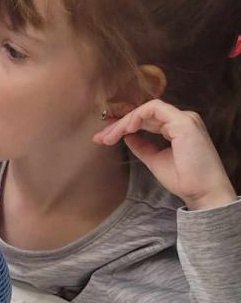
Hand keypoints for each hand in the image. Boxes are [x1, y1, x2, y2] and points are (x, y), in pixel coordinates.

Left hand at [94, 100, 237, 211]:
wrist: (202, 193)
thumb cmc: (184, 180)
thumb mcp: (155, 159)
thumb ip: (142, 146)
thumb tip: (126, 136)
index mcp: (177, 128)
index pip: (146, 120)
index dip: (124, 126)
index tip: (104, 137)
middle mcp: (182, 120)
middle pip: (144, 114)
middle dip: (119, 125)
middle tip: (101, 137)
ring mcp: (184, 119)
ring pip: (146, 110)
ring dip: (125, 121)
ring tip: (110, 136)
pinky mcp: (184, 122)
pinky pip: (154, 109)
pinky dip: (137, 116)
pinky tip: (126, 129)